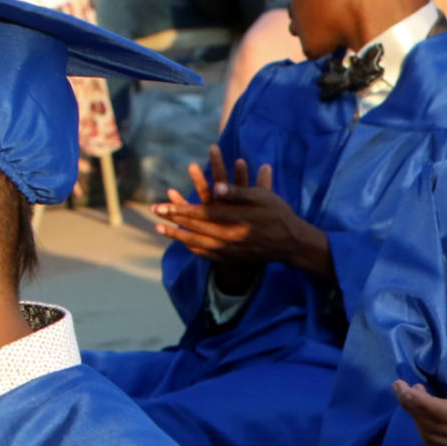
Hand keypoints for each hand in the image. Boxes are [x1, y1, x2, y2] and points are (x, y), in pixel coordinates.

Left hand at [152, 144, 331, 276]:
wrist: (293, 243)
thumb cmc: (278, 215)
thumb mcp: (262, 197)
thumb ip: (237, 192)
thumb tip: (215, 187)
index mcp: (233, 219)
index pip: (199, 213)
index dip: (179, 209)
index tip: (161, 205)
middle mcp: (228, 236)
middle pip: (193, 228)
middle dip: (172, 220)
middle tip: (153, 213)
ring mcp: (230, 249)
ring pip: (197, 243)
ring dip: (177, 236)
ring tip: (160, 230)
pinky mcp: (232, 257)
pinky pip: (207, 254)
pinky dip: (192, 248)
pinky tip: (183, 243)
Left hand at [393, 342, 446, 445]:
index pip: (441, 412)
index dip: (417, 400)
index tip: (403, 385)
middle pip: (430, 424)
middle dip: (411, 405)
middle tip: (402, 388)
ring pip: (430, 436)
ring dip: (417, 417)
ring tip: (413, 399)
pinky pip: (435, 445)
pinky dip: (424, 430)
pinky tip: (423, 416)